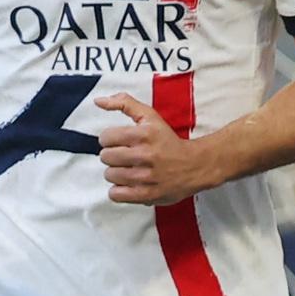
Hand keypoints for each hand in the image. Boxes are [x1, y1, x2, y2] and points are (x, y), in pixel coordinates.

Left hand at [98, 94, 218, 204]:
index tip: (121, 142)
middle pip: (105, 157)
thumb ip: (125, 104)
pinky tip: (131, 183)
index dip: (111, 140)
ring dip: (117, 173)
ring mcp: (146, 176)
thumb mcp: (150, 117)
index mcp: (144, 134)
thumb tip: (98, 101)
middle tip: (127, 157)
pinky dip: (120, 190)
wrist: (196, 165)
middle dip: (114, 156)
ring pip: (109, 175)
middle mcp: (145, 155)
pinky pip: (115, 194)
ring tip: (131, 169)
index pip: (105, 137)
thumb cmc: (168, 141)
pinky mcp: (147, 194)